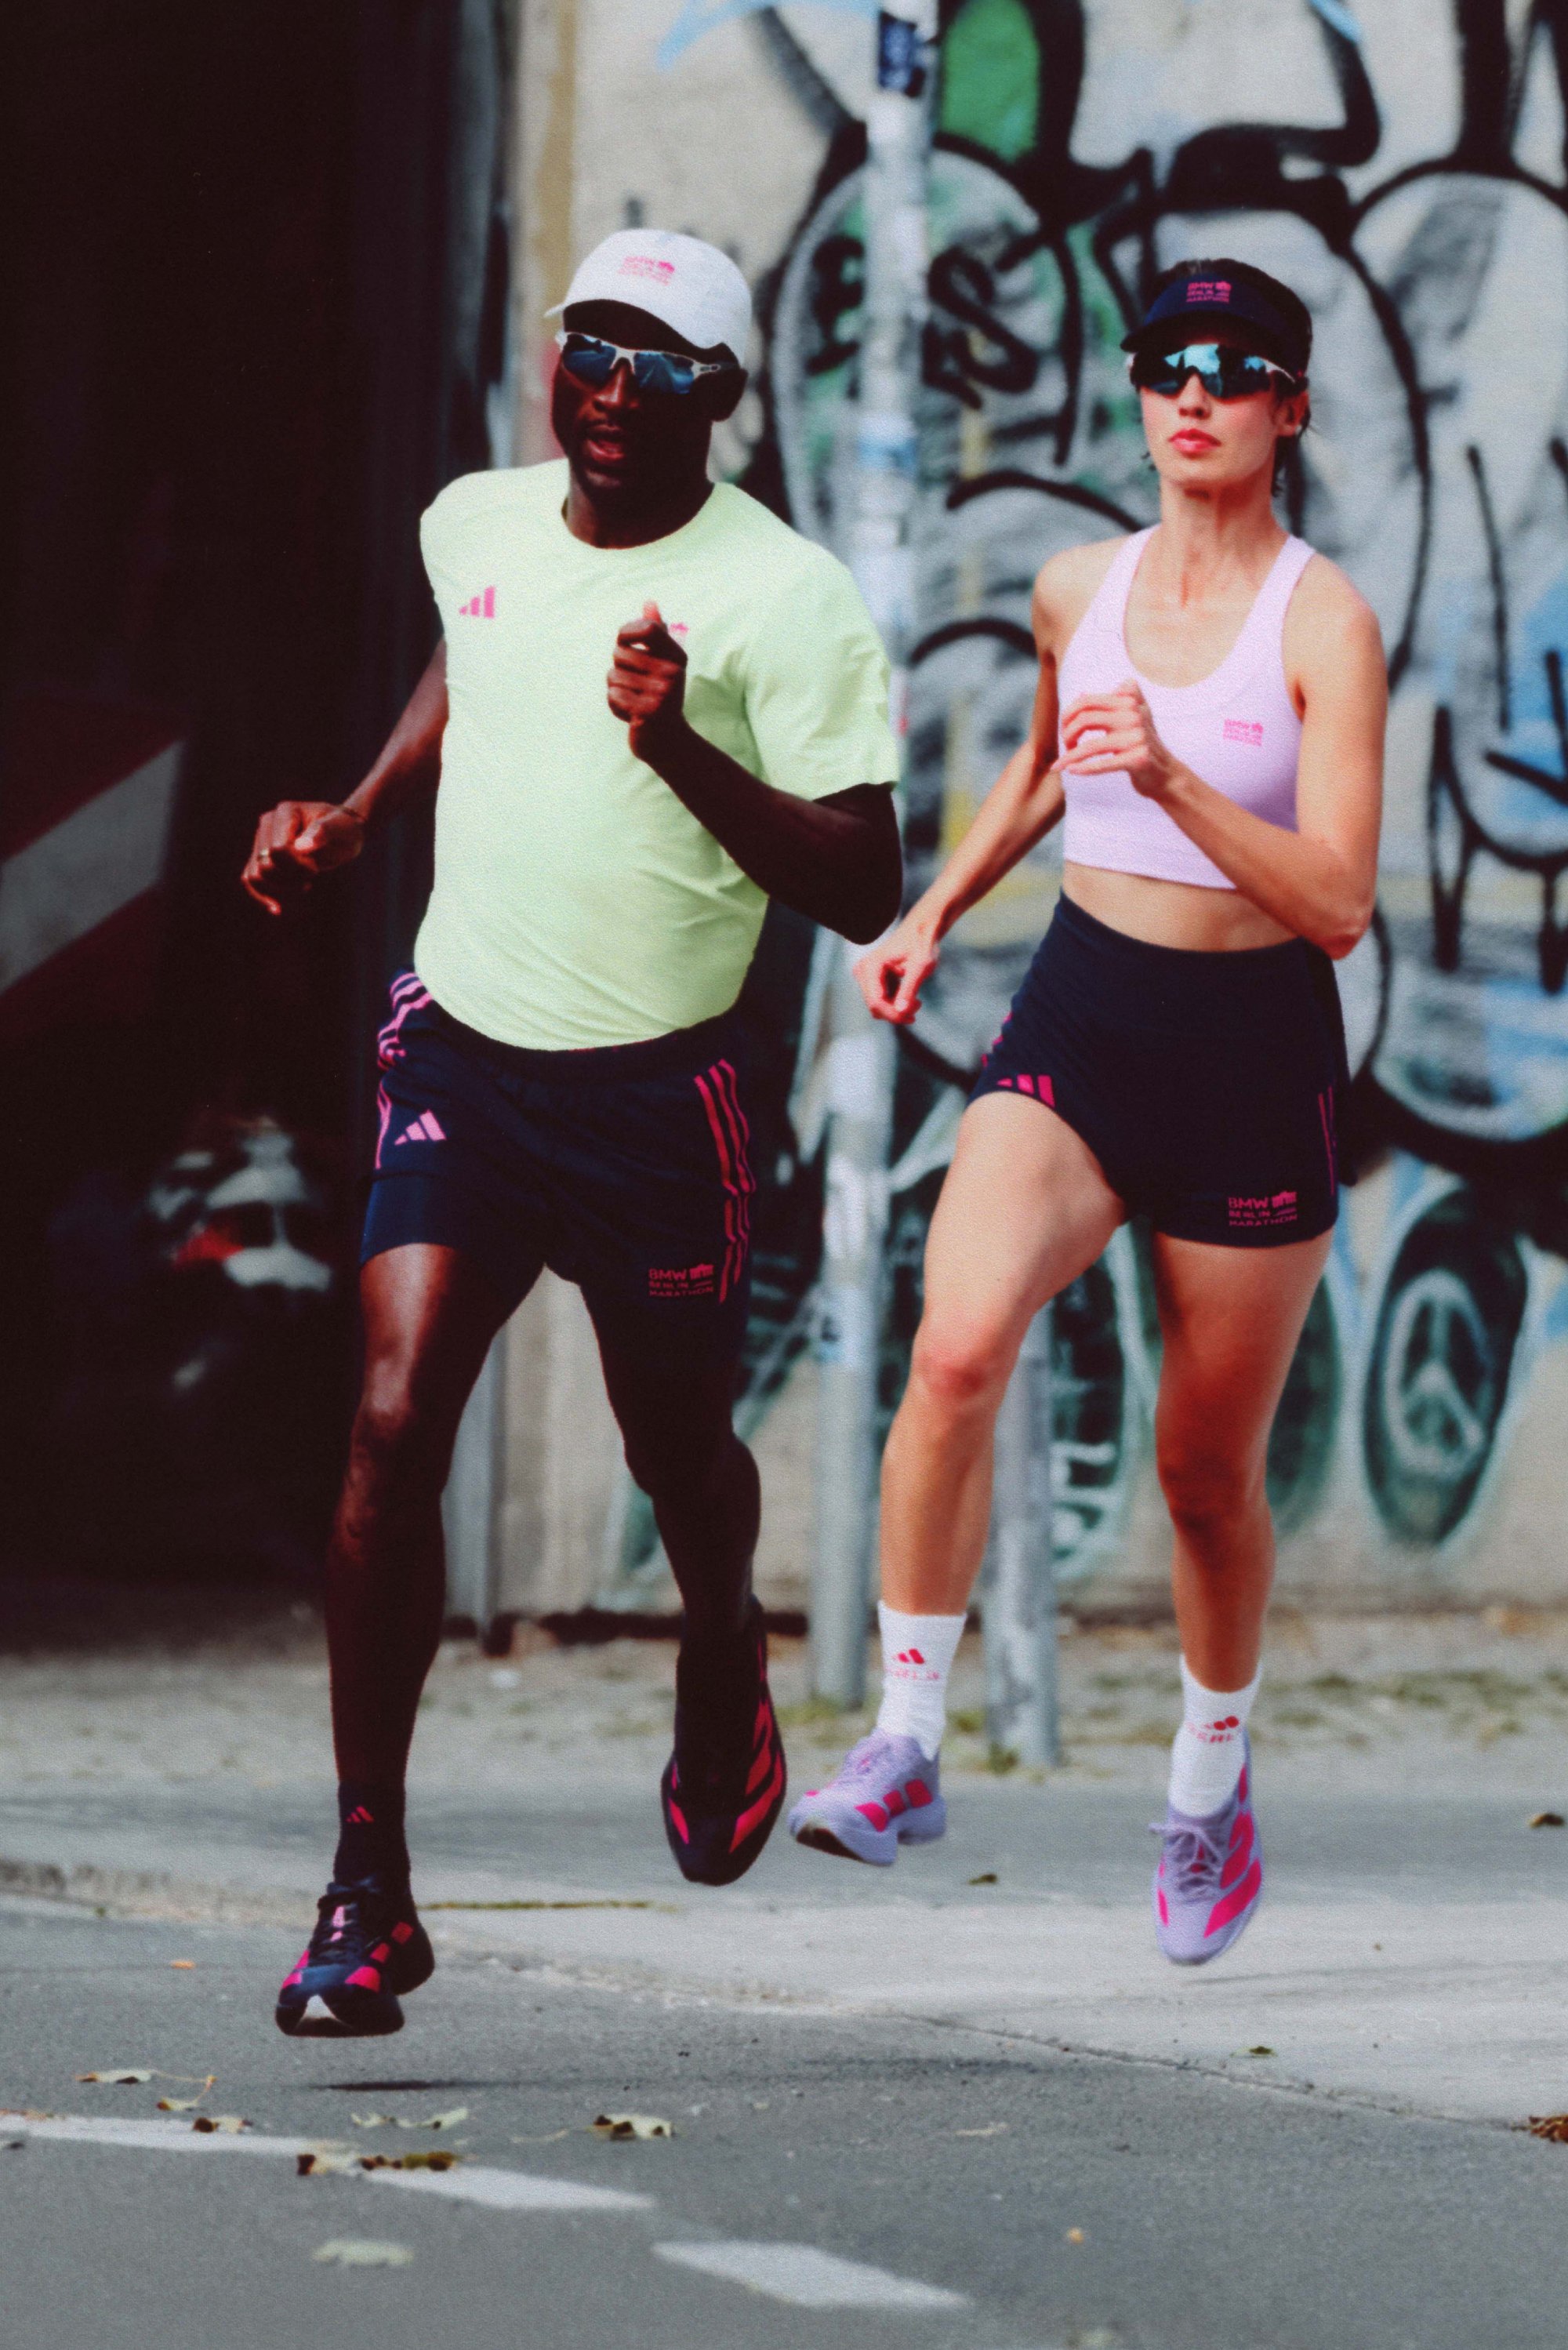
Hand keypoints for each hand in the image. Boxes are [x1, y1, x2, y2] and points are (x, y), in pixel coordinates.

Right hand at [241, 801, 364, 912]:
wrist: (341, 834)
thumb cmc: (344, 829)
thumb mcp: (342, 829)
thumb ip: (324, 832)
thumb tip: (302, 847)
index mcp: (285, 812)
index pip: (278, 850)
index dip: (296, 867)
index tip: (314, 866)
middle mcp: (267, 824)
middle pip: (264, 865)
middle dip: (290, 879)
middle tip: (312, 873)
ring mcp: (262, 840)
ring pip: (255, 875)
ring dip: (280, 889)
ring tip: (303, 885)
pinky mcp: (261, 856)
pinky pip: (250, 879)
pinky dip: (262, 896)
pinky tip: (277, 909)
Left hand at [608, 601, 686, 762]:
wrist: (669, 741)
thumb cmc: (661, 696)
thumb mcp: (664, 663)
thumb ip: (656, 634)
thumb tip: (649, 603)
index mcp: (677, 656)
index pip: (648, 629)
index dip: (626, 632)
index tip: (623, 643)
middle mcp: (673, 672)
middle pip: (620, 653)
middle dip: (618, 668)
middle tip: (634, 684)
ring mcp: (661, 693)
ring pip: (612, 676)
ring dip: (615, 690)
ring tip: (633, 700)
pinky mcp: (648, 713)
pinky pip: (612, 696)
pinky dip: (615, 706)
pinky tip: (630, 714)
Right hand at [853, 911, 939, 1025]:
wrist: (921, 930)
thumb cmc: (921, 944)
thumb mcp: (920, 967)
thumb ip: (909, 989)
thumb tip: (901, 1011)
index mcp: (871, 965)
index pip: (875, 1001)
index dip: (893, 1014)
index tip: (912, 1017)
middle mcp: (863, 970)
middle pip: (875, 1006)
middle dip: (896, 1011)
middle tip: (918, 1005)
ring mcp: (865, 975)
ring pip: (877, 1006)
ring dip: (897, 1009)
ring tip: (917, 1001)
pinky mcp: (872, 979)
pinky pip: (881, 1000)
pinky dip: (896, 1003)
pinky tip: (911, 997)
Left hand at [1058, 682, 1181, 799]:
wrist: (1166, 773)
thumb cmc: (1144, 744)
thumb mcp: (1133, 716)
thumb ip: (1111, 702)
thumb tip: (1080, 694)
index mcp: (1129, 702)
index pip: (1087, 701)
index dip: (1069, 714)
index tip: (1064, 728)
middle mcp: (1134, 715)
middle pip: (1085, 719)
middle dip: (1067, 734)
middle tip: (1066, 746)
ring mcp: (1137, 737)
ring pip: (1091, 745)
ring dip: (1070, 756)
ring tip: (1061, 764)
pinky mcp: (1138, 759)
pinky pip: (1103, 764)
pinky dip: (1084, 768)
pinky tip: (1072, 771)